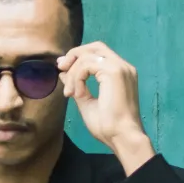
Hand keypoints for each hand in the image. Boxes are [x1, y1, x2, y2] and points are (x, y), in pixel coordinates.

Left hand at [57, 41, 154, 172]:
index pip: (98, 53)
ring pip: (88, 56)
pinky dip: (77, 78)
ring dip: (72, 73)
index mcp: (120, 73)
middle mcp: (123, 67)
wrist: (121, 136)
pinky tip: (77, 94)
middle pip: (95, 46)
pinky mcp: (115, 72)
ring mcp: (120, 68)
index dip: (78, 56)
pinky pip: (87, 65)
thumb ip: (77, 85)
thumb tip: (63, 73)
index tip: (62, 68)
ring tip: (69, 93)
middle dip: (74, 55)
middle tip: (60, 68)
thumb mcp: (86, 102)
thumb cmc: (107, 125)